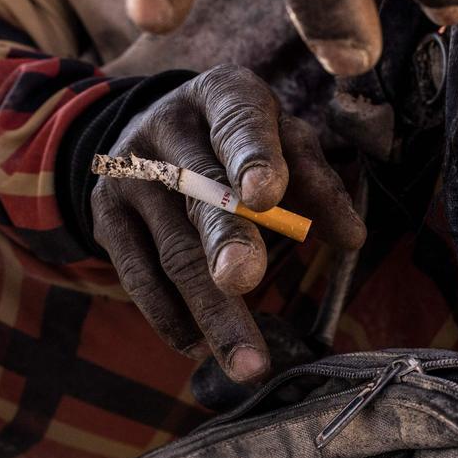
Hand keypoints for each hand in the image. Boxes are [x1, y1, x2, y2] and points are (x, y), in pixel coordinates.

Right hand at [91, 65, 365, 381]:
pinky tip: (201, 348)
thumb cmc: (238, 143)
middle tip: (245, 279)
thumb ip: (315, 184)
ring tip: (247, 362)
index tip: (266, 195)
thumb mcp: (282, 142)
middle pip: (200, 193)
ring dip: (211, 311)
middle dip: (224, 239)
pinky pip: (137, 276)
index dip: (252, 157)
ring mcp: (131, 172)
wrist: (147, 131)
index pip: (239, 124)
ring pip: (173, 250)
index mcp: (224, 95)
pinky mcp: (105, 216)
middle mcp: (169, 127)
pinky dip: (171, 318)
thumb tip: (352, 238)